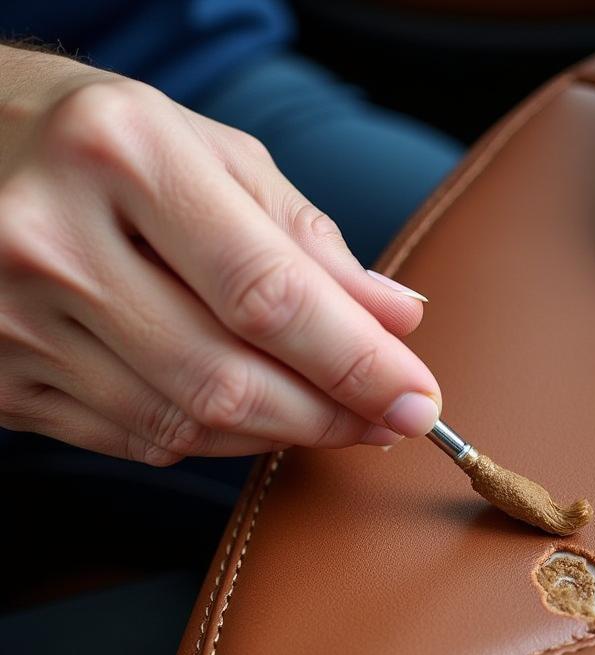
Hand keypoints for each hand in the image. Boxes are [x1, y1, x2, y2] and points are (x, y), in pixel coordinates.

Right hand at [0, 47, 440, 462]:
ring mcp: (14, 319)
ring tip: (331, 416)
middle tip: (390, 420)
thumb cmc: (100, 142)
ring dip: (278, 434)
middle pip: (228, 378)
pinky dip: (211, 438)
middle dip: (330, 416)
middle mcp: (56, 241)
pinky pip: (136, 439)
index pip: (269, 294)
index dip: (358, 363)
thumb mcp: (208, 153)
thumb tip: (397, 318)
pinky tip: (247, 415)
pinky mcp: (0, 378)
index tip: (419, 401)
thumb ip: (306, 239)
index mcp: (123, 157)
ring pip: (185, 424)